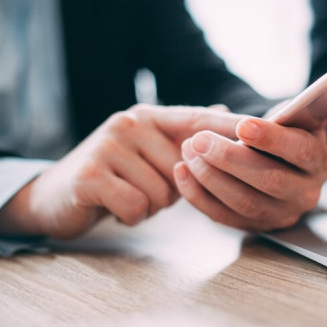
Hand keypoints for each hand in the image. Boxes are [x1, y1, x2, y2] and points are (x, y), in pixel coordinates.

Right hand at [0, 104, 245, 238]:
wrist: (58, 195)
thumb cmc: (117, 175)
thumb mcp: (151, 151)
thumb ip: (185, 135)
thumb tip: (224, 111)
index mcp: (151, 116)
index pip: (201, 120)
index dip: (234, 127)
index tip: (269, 129)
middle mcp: (131, 122)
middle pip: (186, 169)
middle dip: (174, 190)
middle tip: (145, 186)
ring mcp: (109, 145)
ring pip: (165, 191)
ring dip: (152, 205)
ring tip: (129, 194)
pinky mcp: (92, 174)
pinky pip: (139, 206)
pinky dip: (132, 215)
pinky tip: (116, 207)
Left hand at [172, 81, 326, 230]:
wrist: (278, 163)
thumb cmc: (291, 134)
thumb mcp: (312, 115)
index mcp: (320, 164)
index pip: (300, 153)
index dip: (272, 139)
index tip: (242, 124)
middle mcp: (305, 195)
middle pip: (268, 182)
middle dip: (231, 160)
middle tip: (200, 139)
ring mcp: (278, 215)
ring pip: (243, 202)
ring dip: (210, 177)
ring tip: (188, 150)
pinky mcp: (253, 226)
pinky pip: (224, 217)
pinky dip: (199, 196)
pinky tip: (182, 172)